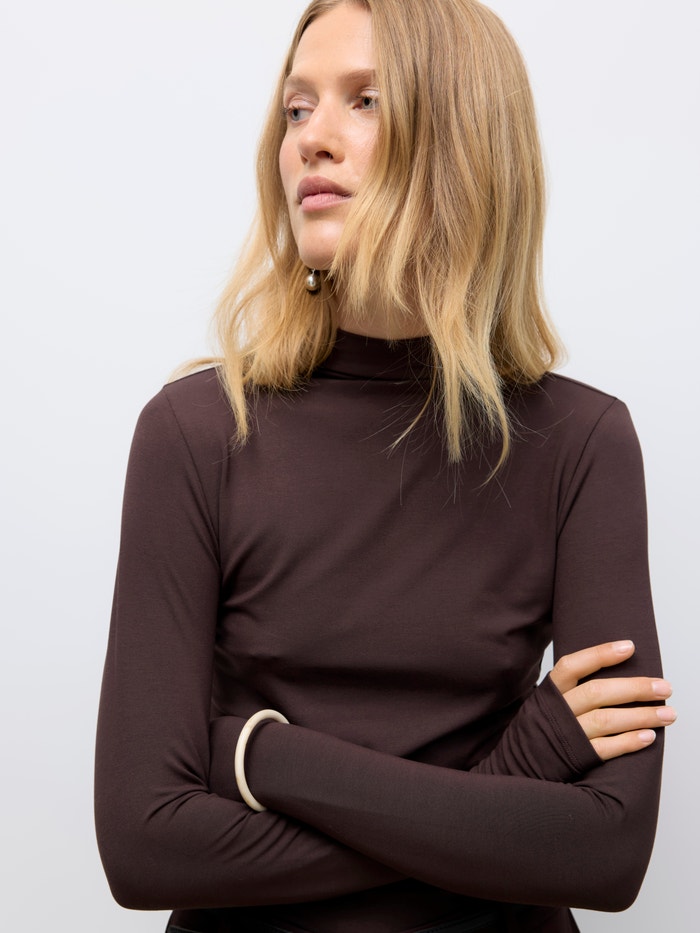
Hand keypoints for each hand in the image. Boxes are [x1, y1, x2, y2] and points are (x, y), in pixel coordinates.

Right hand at [550, 641, 675, 760]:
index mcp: (550, 691)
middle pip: (597, 693)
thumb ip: (573, 688)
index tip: (629, 647)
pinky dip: (628, 742)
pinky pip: (605, 749)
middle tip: (664, 687)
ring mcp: (567, 734)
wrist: (521, 763)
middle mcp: (558, 711)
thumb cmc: (544, 727)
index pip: (573, 665)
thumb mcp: (548, 701)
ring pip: (606, 720)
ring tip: (668, 714)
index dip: (600, 655)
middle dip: (635, 688)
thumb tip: (616, 673)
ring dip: (640, 716)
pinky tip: (649, 737)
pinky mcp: (576, 757)